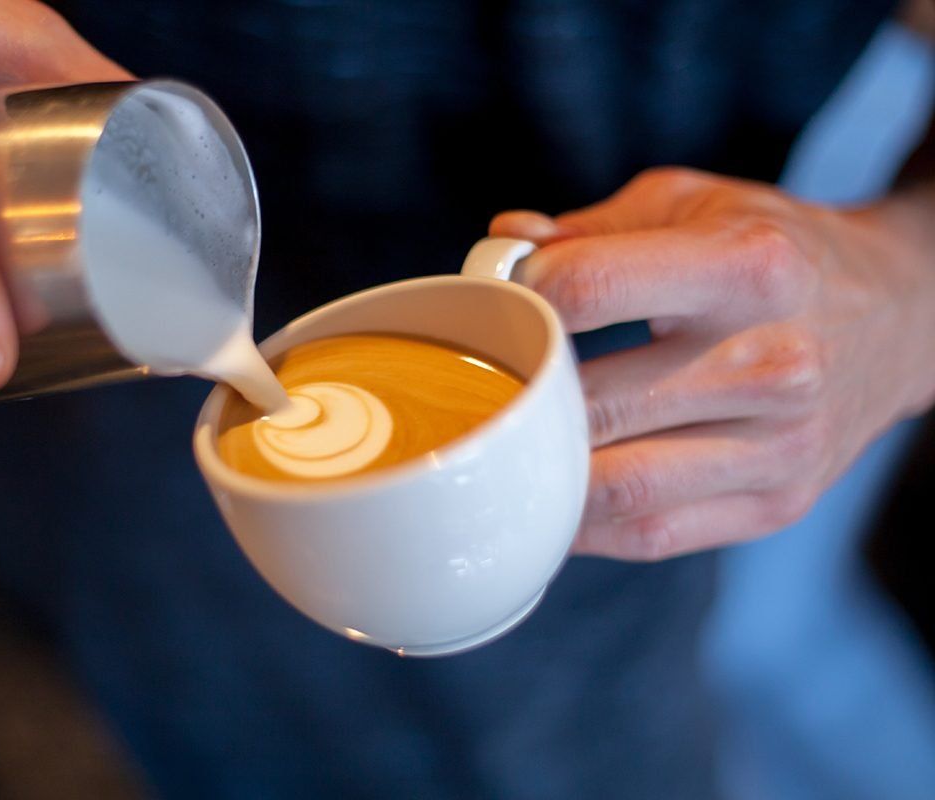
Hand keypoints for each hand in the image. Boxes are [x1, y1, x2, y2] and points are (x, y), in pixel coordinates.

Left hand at [493, 168, 934, 559]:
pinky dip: (583, 524)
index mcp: (747, 267)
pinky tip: (552, 494)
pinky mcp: (778, 503)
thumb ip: (588, 231)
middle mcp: (774, 361)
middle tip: (482, 389)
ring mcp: (780, 445)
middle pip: (593, 403)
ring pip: (616, 488)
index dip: (518, 296)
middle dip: (516, 400)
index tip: (498, 302)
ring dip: (540, 476)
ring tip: (504, 451)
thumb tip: (499, 251)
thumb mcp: (691, 206)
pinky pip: (650, 534)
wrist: (901, 316)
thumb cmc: (772, 252)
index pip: (589, 288)